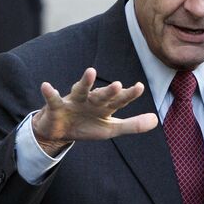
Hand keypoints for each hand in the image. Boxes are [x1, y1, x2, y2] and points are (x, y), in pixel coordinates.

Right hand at [32, 67, 157, 155]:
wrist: (59, 132)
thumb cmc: (87, 126)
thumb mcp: (111, 129)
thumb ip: (132, 125)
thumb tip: (156, 120)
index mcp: (105, 106)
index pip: (119, 100)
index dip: (129, 94)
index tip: (140, 87)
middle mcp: (91, 100)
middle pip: (102, 95)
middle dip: (109, 91)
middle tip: (118, 85)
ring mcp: (74, 101)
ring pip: (81, 91)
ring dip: (85, 82)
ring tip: (91, 71)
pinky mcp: (56, 107)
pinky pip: (53, 99)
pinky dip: (50, 93)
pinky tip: (47, 86)